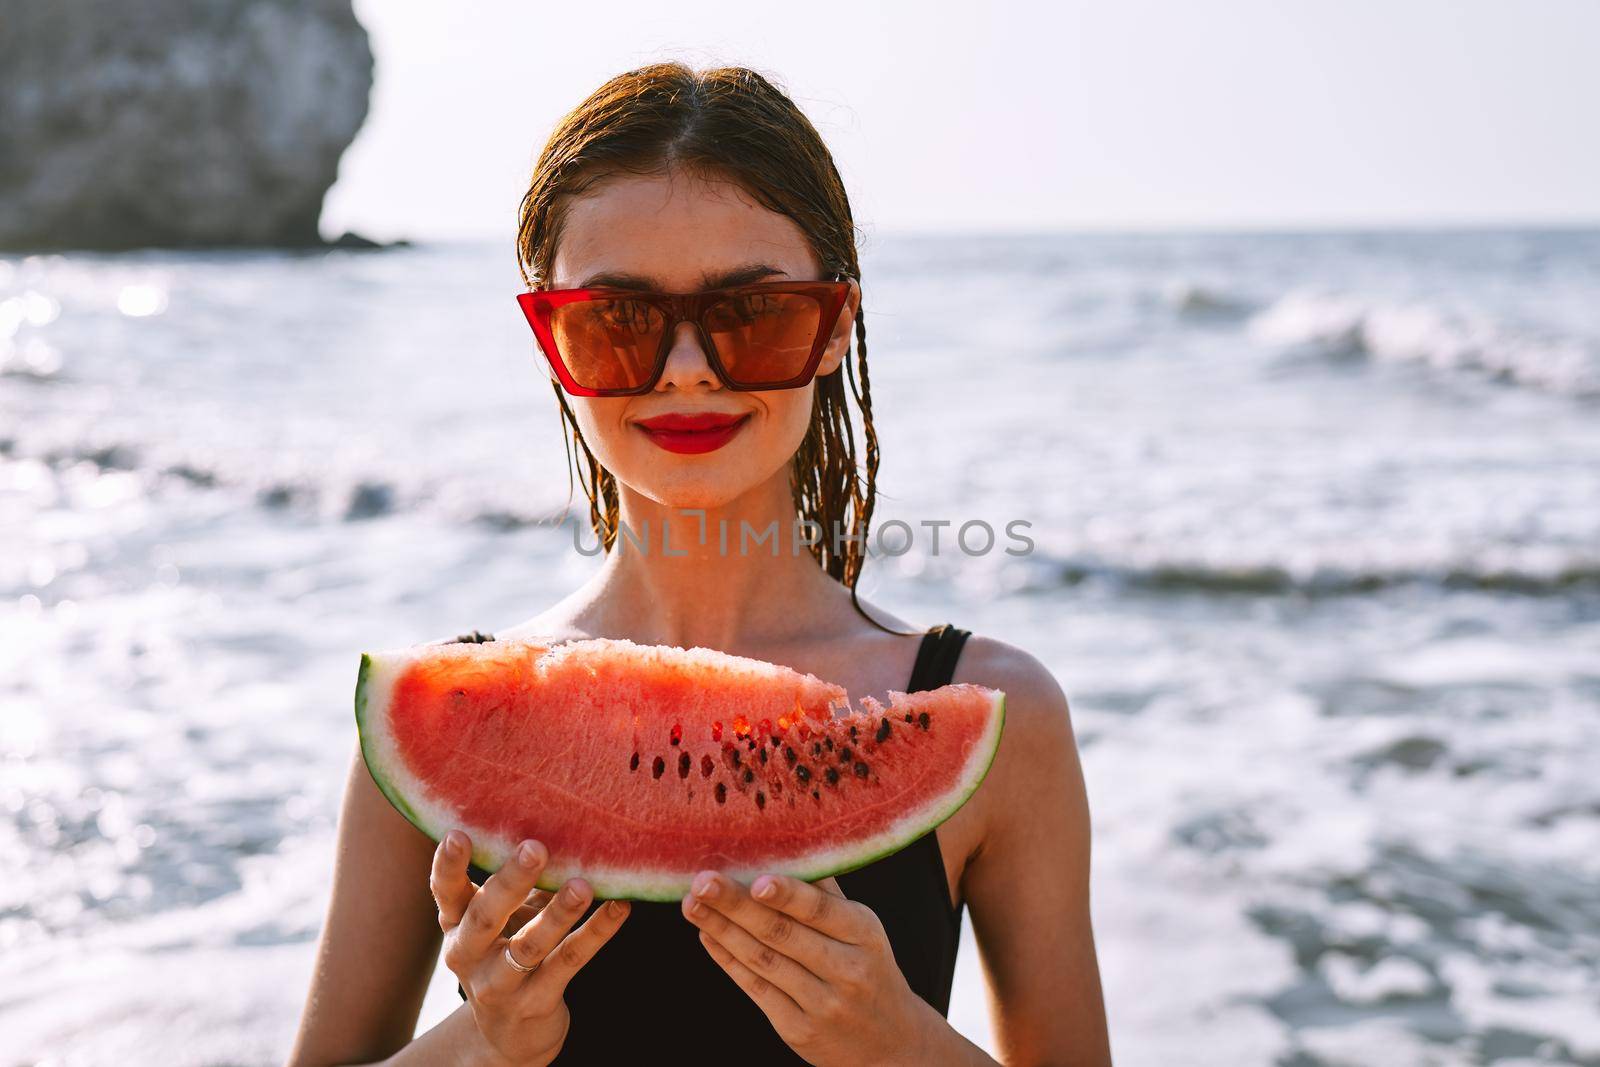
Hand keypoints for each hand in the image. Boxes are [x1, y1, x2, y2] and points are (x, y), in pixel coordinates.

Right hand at [432, 830, 630, 1066]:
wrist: (511, 1034)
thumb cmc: (510, 951)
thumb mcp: (506, 918)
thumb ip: (522, 881)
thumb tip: (559, 822)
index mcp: (457, 925)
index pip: (445, 892)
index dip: (448, 865)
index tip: (457, 834)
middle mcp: (469, 954)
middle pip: (485, 916)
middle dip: (510, 882)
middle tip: (535, 848)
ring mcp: (500, 983)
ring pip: (529, 945)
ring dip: (558, 914)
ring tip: (584, 886)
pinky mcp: (535, 1001)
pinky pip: (569, 962)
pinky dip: (596, 933)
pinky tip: (620, 908)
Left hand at [681, 870, 943, 1066]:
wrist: (890, 1041)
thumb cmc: (868, 967)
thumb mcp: (862, 930)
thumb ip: (825, 894)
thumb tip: (784, 845)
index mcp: (864, 934)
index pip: (819, 910)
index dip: (786, 894)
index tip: (754, 879)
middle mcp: (846, 970)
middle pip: (782, 934)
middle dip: (736, 906)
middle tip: (701, 881)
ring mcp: (821, 1004)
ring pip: (762, 961)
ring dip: (722, 929)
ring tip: (692, 904)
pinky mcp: (797, 1030)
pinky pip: (756, 989)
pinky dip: (728, 959)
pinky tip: (708, 934)